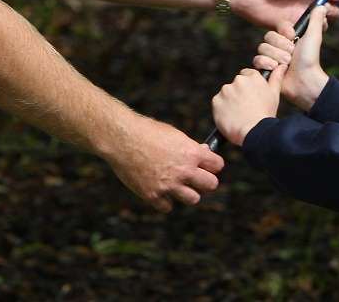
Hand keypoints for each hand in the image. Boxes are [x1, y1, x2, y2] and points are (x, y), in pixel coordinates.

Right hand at [105, 115, 224, 212]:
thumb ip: (190, 147)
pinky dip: (164, 200)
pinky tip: (159, 189)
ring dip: (187, 192)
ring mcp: (169, 185)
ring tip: (176, 184)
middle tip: (194, 177)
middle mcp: (183, 171)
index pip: (217, 165)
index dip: (212, 165)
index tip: (207, 165)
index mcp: (191, 153)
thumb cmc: (146, 132)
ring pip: (193, 199)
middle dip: (204, 180)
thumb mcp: (173, 134)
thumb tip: (204, 152)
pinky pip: (167, 206)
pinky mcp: (153, 195)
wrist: (121, 138)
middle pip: (211, 185)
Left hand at [211, 63, 286, 145]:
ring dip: (230, 101)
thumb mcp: (274, 95)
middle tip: (246, 107)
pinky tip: (231, 117)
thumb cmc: (265, 115)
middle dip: (239, 94)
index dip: (248, 87)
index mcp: (252, 77)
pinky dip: (222, 109)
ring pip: (226, 94)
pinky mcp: (216, 100)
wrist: (254, 132)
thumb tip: (281, 66)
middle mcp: (238, 80)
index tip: (250, 97)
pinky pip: (218, 103)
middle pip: (236, 84)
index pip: (246, 75)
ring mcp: (226, 90)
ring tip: (239, 114)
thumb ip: (276, 78)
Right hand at [252, 5, 330, 110]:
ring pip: (262, 48)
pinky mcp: (264, 68)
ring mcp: (270, 57)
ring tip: (286, 65)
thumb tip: (322, 6)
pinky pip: (256, 60)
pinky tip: (276, 69)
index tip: (293, 38)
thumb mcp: (313, 36)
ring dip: (276, 57)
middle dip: (280, 47)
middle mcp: (278, 47)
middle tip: (291, 56)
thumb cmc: (310, 60)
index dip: (283, 34)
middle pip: (267, 37)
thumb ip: (315, 20)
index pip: (275, 28)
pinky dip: (266, 64)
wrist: (305, 82)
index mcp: (287, 38)